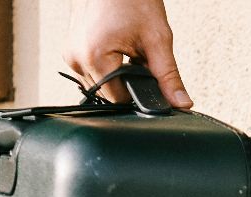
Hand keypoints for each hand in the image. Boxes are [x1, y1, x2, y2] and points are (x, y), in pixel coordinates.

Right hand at [65, 0, 192, 107]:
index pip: (119, 100)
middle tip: (142, 60)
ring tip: (130, 52)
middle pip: (109, 94)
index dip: (140, 98)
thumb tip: (180, 103)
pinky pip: (92, 72)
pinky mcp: (71, 50)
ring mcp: (70, 54)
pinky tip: (119, 51)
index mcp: (93, 57)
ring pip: (100, 85)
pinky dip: (109, 68)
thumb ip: (168, 76)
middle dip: (130, 85)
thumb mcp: (157, 39)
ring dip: (118, 77)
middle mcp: (75, 58)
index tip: (153, 86)